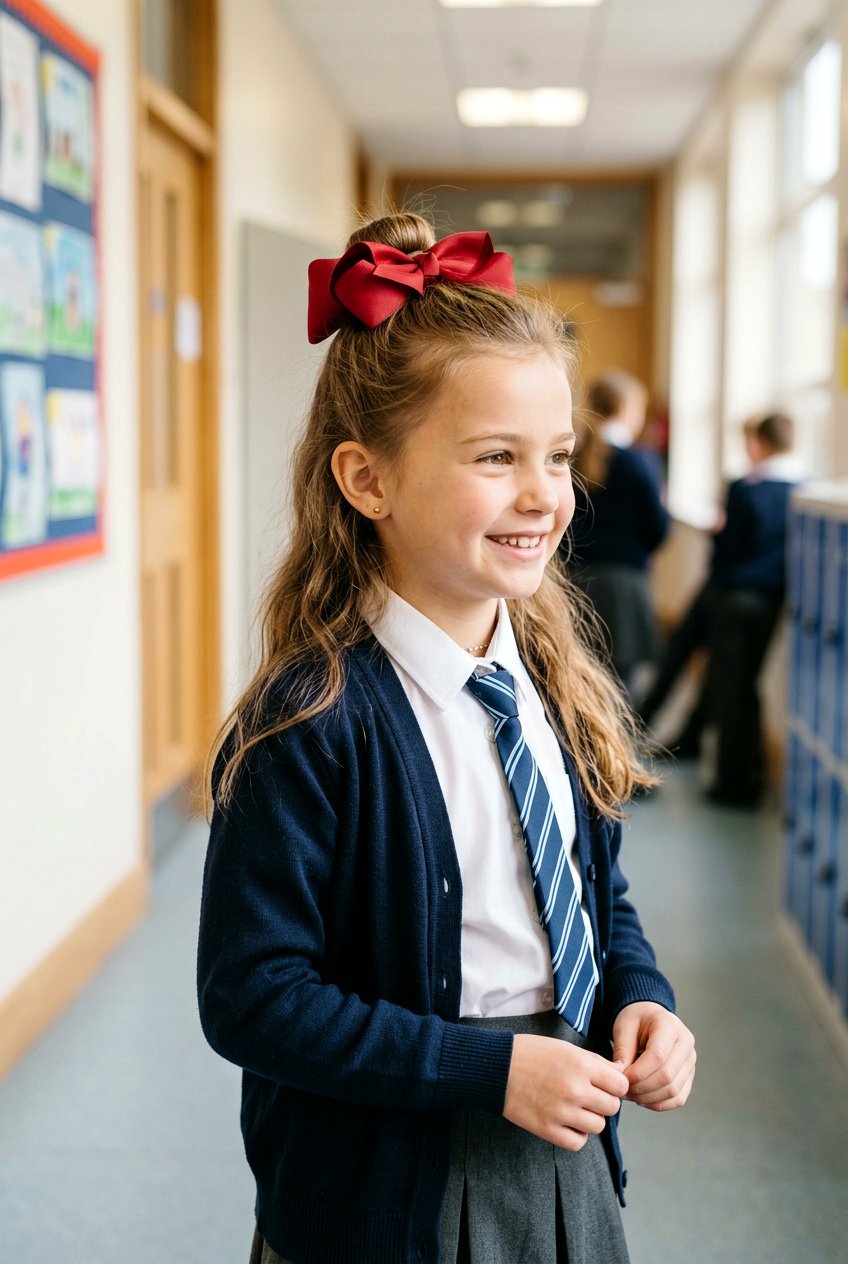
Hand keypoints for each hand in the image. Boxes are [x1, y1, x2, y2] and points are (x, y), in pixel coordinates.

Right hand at [503, 1034, 628, 1150]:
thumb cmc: (531, 1053)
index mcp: (581, 1065)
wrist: (496, 1067)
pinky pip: (578, 1143)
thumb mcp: (566, 1048)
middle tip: (589, 1096)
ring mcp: (561, 1112)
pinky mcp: (547, 1130)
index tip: (605, 1084)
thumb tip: (620, 1076)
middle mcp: (575, 1089)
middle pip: (612, 1107)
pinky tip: (567, 1122)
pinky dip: (576, 1135)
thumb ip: (596, 1063)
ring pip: (598, 1126)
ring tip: (575, 1108)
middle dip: (604, 1102)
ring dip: (590, 1118)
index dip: (615, 1085)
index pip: (621, 1085)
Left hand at [612, 1002, 695, 1110]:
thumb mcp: (623, 1027)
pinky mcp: (689, 1076)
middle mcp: (686, 1043)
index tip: (621, 1079)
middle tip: (622, 1090)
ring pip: (673, 1090)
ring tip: (629, 1094)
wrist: (649, 1018)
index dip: (638, 1072)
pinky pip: (678, 1098)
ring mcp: (690, 1061)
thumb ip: (622, 1052)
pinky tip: (641, 1099)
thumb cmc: (635, 1020)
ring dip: (648, 1098)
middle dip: (641, 1088)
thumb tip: (621, 1080)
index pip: (658, 1056)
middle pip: (667, 1076)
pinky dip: (659, 1104)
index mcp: (670, 1025)